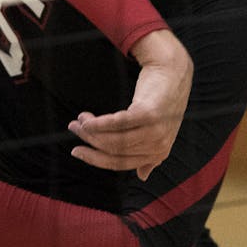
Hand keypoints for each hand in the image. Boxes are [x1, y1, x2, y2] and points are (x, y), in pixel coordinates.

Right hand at [70, 29, 193, 179]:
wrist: (174, 71)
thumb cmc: (163, 100)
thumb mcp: (160, 130)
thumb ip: (151, 154)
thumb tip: (143, 176)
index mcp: (159, 152)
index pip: (120, 163)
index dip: (95, 159)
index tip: (77, 151)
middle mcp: (158, 145)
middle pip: (113, 150)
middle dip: (89, 142)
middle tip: (73, 128)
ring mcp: (154, 131)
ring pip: (113, 139)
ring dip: (90, 131)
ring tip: (78, 120)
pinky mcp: (148, 114)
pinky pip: (116, 124)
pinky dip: (98, 123)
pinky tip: (87, 118)